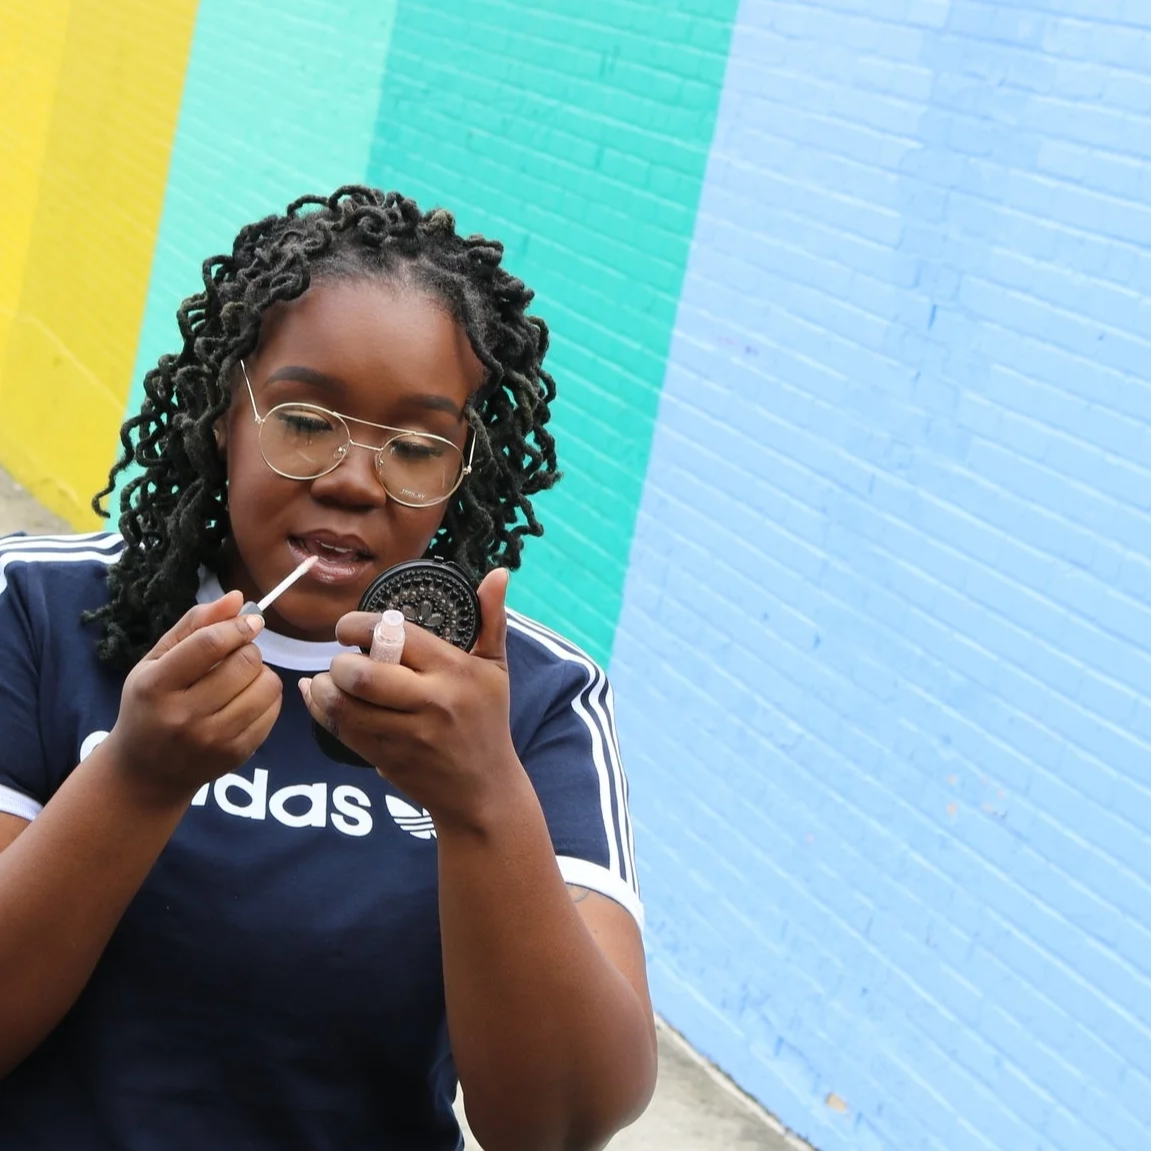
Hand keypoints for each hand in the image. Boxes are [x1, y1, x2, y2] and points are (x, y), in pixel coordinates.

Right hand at [102, 591, 282, 804]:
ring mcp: (212, 739)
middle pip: (244, 663)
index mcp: (155, 686)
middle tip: (237, 655)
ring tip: (241, 678)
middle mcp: (183, 716)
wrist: (146, 772)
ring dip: (261, 673)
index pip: (209, 644)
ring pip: (266, 687)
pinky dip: (267, 698)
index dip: (238, 626)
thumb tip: (237, 598)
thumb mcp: (156, 661)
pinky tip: (246, 699)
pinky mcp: (236, 755)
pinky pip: (273, 712)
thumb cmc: (149, 705)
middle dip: (248, 650)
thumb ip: (194, 625)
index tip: (252, 621)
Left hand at [300, 569, 520, 832]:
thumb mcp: (495, 668)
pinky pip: (340, 731)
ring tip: (328, 679)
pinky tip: (320, 697)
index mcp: (455, 671)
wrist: (483, 791)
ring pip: (344, 706)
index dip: (361, 626)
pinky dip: (321, 711)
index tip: (352, 627)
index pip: (397, 636)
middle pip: (362, 675)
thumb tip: (498, 574)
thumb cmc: (487, 720)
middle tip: (342, 658)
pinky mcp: (386, 758)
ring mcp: (406, 735)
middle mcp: (431, 702)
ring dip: (324, 688)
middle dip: (340, 661)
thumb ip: (491, 619)